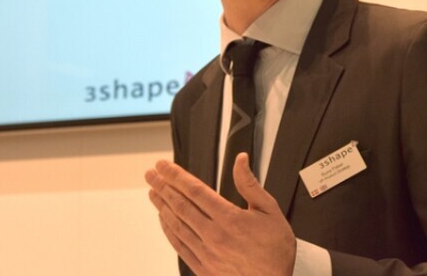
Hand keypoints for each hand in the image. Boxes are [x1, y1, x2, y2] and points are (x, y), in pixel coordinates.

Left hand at [145, 153, 295, 275]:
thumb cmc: (275, 253)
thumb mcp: (271, 212)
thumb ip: (251, 184)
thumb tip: (240, 161)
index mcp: (230, 219)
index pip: (195, 190)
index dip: (176, 176)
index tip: (164, 166)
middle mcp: (214, 235)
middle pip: (180, 204)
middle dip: (163, 186)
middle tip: (151, 174)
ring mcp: (206, 252)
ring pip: (177, 224)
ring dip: (162, 205)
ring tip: (153, 192)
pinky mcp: (203, 268)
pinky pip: (179, 245)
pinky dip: (169, 230)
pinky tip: (164, 220)